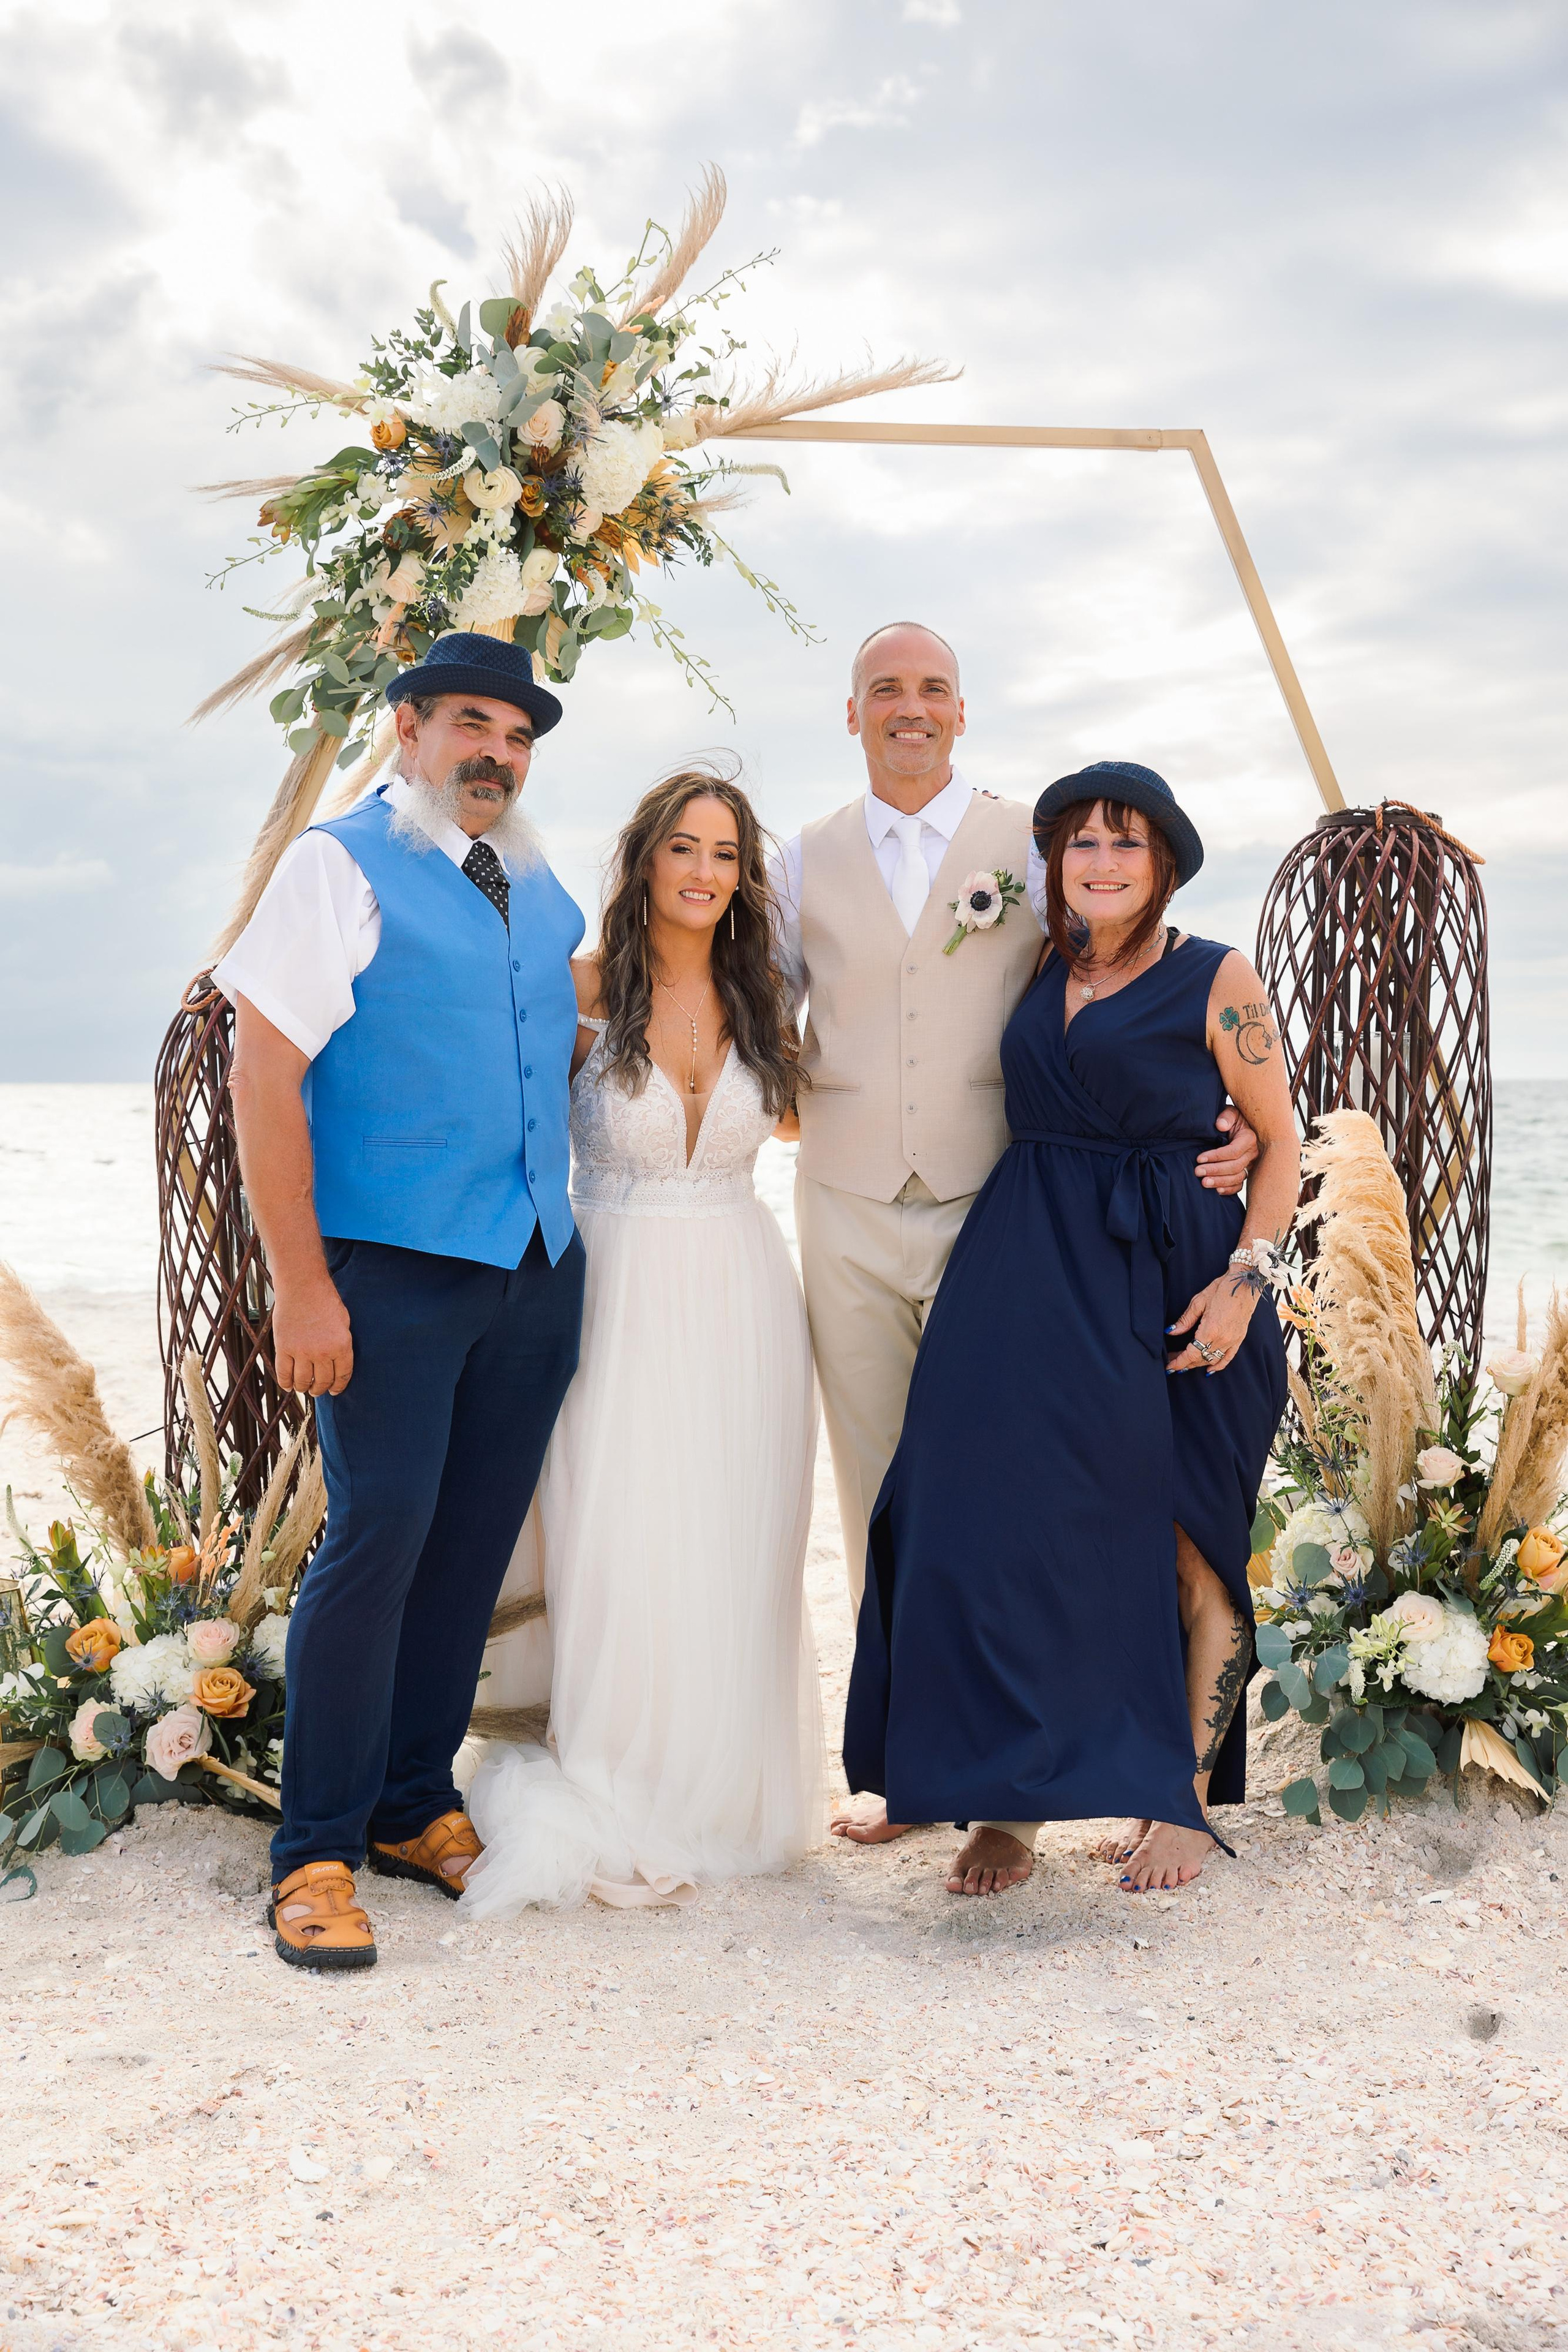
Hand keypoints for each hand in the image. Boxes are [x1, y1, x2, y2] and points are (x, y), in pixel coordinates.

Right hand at [273, 1278, 352, 1397]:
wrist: (302, 1286)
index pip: (342, 1376)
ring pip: (303, 1381)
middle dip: (320, 1389)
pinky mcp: (284, 1348)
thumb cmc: (325, 1301)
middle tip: (317, 1391)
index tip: (335, 1391)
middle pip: (322, 1381)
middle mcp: (322, 1352)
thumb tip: (337, 1365)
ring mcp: (301, 1351)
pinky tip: (288, 1385)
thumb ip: (342, 1345)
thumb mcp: (344, 1323)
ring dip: (303, 1388)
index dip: (338, 1387)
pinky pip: (283, 1373)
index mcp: (342, 1346)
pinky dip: (286, 1383)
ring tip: (304, 1388)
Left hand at [1166, 1275, 1256, 1375]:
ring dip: (1198, 1363)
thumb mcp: (1198, 1302)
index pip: (1191, 1354)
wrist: (1245, 1283)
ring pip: (1212, 1359)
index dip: (1179, 1362)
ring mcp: (1232, 1340)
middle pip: (1200, 1358)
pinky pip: (1228, 1358)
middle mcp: (1222, 1339)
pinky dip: (1218, 1365)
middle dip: (1185, 1362)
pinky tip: (1209, 1369)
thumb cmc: (1221, 1289)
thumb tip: (1171, 1332)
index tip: (1169, 1366)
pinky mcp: (1239, 1339)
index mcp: (1210, 1330)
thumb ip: (1185, 1320)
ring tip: (1186, 1363)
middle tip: (1173, 1360)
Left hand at [1195, 1104, 1258, 1194]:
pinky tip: (1216, 1190)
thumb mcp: (1230, 1112)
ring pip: (1237, 1178)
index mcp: (1248, 1138)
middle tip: (1198, 1172)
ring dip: (1220, 1182)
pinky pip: (1239, 1185)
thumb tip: (1221, 1125)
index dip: (1216, 1156)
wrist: (1234, 1126)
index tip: (1199, 1158)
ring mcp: (1249, 1164)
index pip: (1233, 1151)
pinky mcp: (1244, 1171)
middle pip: (1235, 1166)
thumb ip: (1226, 1116)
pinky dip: (1229, 1189)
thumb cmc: (1230, 1119)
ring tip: (1204, 1183)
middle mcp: (1251, 1153)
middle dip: (1215, 1170)